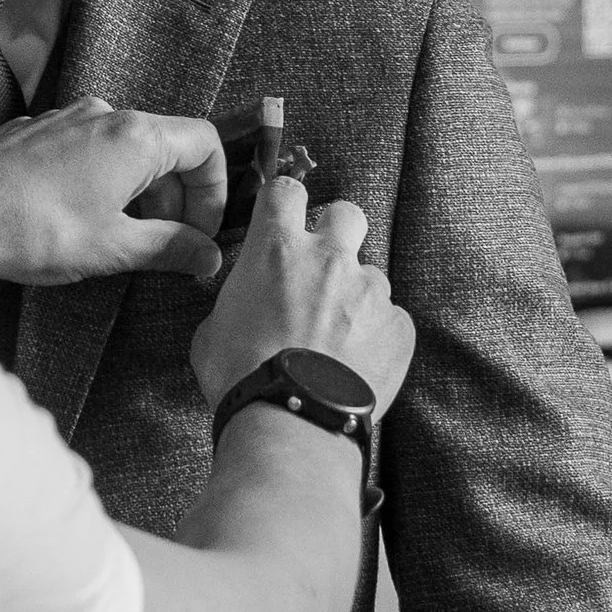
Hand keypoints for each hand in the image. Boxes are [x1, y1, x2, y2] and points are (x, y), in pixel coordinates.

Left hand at [0, 97, 228, 283]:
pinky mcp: (38, 129)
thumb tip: (208, 255)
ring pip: (127, 148)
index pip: (206, 145)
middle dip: (176, 198)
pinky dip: (101, 178)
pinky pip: (88, 147)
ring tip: (118, 235)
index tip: (200, 232)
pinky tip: (76, 216)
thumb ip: (172, 248)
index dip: (214, 192)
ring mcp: (68, 117)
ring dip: (138, 190)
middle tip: (164, 245)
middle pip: (168, 147)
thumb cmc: (34, 232)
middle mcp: (107, 114)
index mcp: (137, 137)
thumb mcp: (115, 248)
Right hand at [190, 176, 415, 418]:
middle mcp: (329, 258)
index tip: (283, 217)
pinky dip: (377, 336)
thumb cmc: (241, 377)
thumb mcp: (212, 331)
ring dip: (355, 298)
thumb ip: (236, 301)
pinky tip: (356, 365)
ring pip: (369, 276)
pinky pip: (391, 319)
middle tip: (322, 267)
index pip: (285, 191)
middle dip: (337, 232)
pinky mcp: (398, 325)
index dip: (285, 201)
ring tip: (336, 340)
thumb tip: (244, 304)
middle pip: (346, 213)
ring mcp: (369, 290)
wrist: (291, 420)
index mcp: (277, 249)